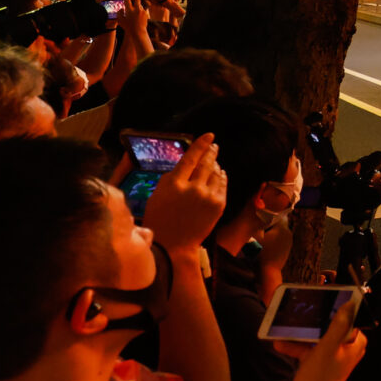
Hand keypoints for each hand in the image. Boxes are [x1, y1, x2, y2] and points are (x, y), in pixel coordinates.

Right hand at [140, 135, 227, 252]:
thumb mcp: (158, 195)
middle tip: (214, 146)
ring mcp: (208, 196)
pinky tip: (219, 174)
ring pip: (216, 173)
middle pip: (206, 163)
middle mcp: (193, 188)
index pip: (190, 158)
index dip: (201, 145)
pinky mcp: (219, 204)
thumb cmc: (160, 219)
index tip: (209, 135)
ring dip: (216, 165)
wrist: (174, 245)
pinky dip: (221, 177)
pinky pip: (222, 184)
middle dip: (211, 152)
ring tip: (214, 161)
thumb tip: (187, 164)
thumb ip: (172, 178)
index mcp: (174, 184)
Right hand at [257, 215, 295, 279]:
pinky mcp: (286, 250)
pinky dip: (272, 240)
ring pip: (278, 232)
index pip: (277, 215)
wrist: (268, 273)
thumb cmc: (260, 254)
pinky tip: (264, 244)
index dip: (267, 214)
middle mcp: (288, 233)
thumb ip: (256, 225)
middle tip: (257, 226)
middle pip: (277, 223)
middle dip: (268, 224)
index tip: (259, 215)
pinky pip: (278, 240)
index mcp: (282, 228)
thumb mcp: (254, 237)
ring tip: (259, 235)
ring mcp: (288, 242)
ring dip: (270, 233)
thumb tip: (255, 216)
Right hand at [285, 290, 367, 380]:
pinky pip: (308, 350)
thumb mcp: (327, 347)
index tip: (323, 297)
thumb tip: (349, 305)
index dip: (336, 307)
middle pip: (330, 326)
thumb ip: (338, 326)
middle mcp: (346, 349)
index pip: (348, 318)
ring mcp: (332, 357)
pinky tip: (280, 344)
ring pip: (317, 338)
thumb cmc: (319, 377)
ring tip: (284, 328)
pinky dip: (296, 347)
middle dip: (314, 321)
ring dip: (300, 334)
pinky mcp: (319, 364)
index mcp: (354, 343)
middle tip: (301, 309)